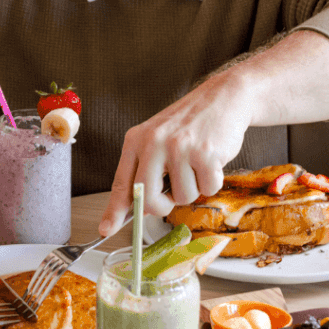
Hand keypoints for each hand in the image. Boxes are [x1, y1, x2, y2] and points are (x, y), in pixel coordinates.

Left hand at [99, 73, 252, 234]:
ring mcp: (180, 148)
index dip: (114, 210)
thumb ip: (145, 168)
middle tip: (174, 192)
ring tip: (197, 162)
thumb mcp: (158, 138)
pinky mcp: (205, 153)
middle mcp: (154, 143)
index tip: (106, 229)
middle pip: (148, 200)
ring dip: (194, 187)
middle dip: (163, 206)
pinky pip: (208, 188)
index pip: (122, 183)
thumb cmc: (190, 124)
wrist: (223, 98)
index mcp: (136, 140)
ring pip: (183, 197)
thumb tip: (137, 208)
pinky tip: (212, 160)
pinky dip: (213, 181)